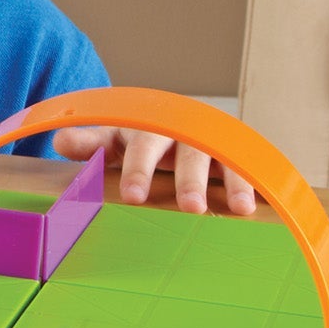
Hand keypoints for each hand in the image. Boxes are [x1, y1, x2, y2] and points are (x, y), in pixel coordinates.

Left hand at [51, 126, 256, 216]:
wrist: (182, 118)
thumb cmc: (142, 138)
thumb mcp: (115, 139)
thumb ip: (91, 143)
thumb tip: (61, 140)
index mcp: (152, 127)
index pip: (143, 147)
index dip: (139, 171)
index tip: (134, 198)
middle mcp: (188, 132)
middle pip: (190, 153)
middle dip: (190, 179)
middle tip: (191, 207)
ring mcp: (217, 142)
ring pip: (227, 158)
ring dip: (235, 182)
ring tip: (239, 208)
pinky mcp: (240, 154)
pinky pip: (253, 167)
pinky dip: (259, 183)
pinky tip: (267, 204)